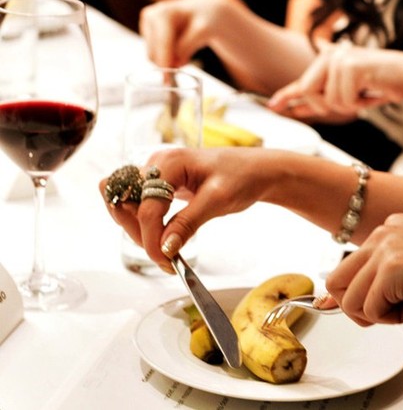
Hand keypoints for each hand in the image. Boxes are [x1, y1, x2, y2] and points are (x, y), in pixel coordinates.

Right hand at [99, 147, 274, 272]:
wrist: (256, 170)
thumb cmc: (242, 176)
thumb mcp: (218, 201)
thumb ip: (188, 223)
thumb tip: (164, 248)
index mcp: (170, 162)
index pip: (146, 207)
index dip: (151, 238)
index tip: (165, 261)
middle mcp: (156, 164)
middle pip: (124, 201)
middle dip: (136, 231)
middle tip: (163, 255)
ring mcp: (156, 173)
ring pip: (127, 204)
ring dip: (137, 229)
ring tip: (164, 247)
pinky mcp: (161, 184)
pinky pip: (139, 204)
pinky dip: (145, 223)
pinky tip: (163, 236)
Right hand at [139, 0, 227, 67]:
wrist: (205, 11)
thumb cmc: (207, 19)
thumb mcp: (203, 31)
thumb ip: (188, 46)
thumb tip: (175, 63)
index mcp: (162, 13)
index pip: (161, 44)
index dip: (164, 63)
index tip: (167, 81)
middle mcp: (150, 17)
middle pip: (153, 53)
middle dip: (168, 63)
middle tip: (186, 63)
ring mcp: (147, 26)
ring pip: (153, 56)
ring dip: (169, 60)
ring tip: (187, 48)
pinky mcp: (148, 35)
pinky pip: (156, 55)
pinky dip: (169, 57)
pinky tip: (181, 47)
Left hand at [268, 44, 402, 119]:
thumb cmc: (379, 85)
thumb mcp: (346, 95)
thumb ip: (321, 100)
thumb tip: (295, 109)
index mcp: (327, 61)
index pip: (302, 82)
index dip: (286, 96)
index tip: (272, 106)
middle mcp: (330, 56)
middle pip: (309, 92)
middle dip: (326, 107)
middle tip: (349, 104)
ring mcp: (341, 59)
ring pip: (329, 100)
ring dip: (349, 106)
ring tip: (364, 96)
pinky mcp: (352, 66)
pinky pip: (344, 99)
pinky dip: (359, 104)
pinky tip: (371, 93)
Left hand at [326, 213, 402, 325]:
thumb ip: (382, 276)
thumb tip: (333, 301)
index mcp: (392, 227)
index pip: (348, 266)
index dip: (360, 293)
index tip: (377, 303)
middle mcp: (385, 232)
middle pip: (336, 281)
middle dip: (358, 305)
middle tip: (390, 310)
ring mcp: (388, 247)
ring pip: (348, 300)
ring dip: (379, 314)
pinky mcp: (393, 269)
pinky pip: (368, 311)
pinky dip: (392, 320)